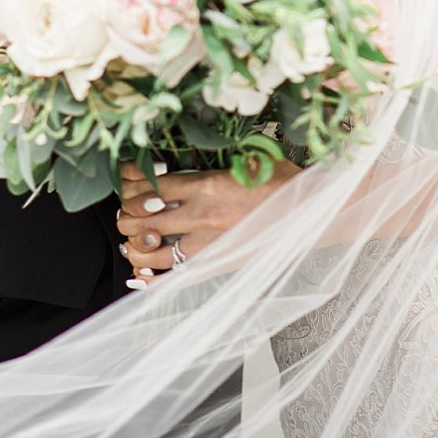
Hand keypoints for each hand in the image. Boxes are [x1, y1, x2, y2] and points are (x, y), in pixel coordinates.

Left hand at [115, 159, 297, 285]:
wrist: (312, 213)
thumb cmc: (286, 182)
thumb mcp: (251, 157)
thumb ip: (217, 159)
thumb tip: (189, 155)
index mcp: (208, 186)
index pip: (149, 185)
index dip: (130, 179)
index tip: (126, 174)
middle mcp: (200, 217)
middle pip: (139, 218)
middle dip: (125, 211)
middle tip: (128, 205)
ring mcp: (205, 246)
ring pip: (147, 251)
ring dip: (132, 242)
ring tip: (133, 235)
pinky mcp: (213, 266)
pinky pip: (169, 281)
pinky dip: (147, 281)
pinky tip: (137, 275)